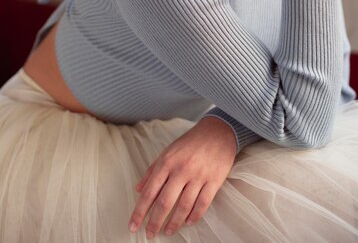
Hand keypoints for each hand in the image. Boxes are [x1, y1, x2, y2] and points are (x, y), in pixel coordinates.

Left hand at [128, 117, 236, 238]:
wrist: (217, 131)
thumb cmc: (190, 142)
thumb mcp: (168, 151)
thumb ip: (152, 170)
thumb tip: (138, 189)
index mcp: (167, 162)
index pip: (149, 192)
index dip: (140, 212)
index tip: (133, 226)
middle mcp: (181, 170)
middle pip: (165, 203)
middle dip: (155, 222)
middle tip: (150, 234)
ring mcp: (199, 175)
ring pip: (184, 207)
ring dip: (174, 223)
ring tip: (168, 231)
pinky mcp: (214, 180)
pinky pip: (202, 204)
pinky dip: (194, 216)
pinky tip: (188, 222)